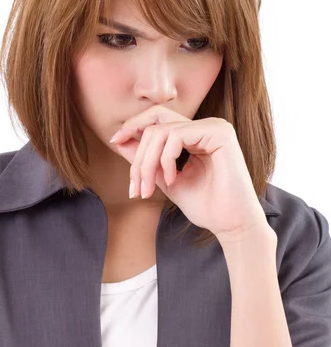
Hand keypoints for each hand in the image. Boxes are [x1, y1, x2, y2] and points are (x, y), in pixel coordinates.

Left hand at [110, 105, 269, 242]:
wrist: (232, 226)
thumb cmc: (206, 206)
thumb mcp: (166, 179)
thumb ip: (147, 159)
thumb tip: (120, 140)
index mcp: (197, 134)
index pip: (158, 120)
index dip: (133, 127)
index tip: (115, 142)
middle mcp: (206, 126)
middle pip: (156, 123)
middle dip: (138, 154)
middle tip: (134, 185)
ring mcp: (214, 126)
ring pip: (162, 131)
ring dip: (147, 163)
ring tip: (148, 189)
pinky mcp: (220, 133)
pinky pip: (177, 136)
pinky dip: (166, 159)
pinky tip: (173, 179)